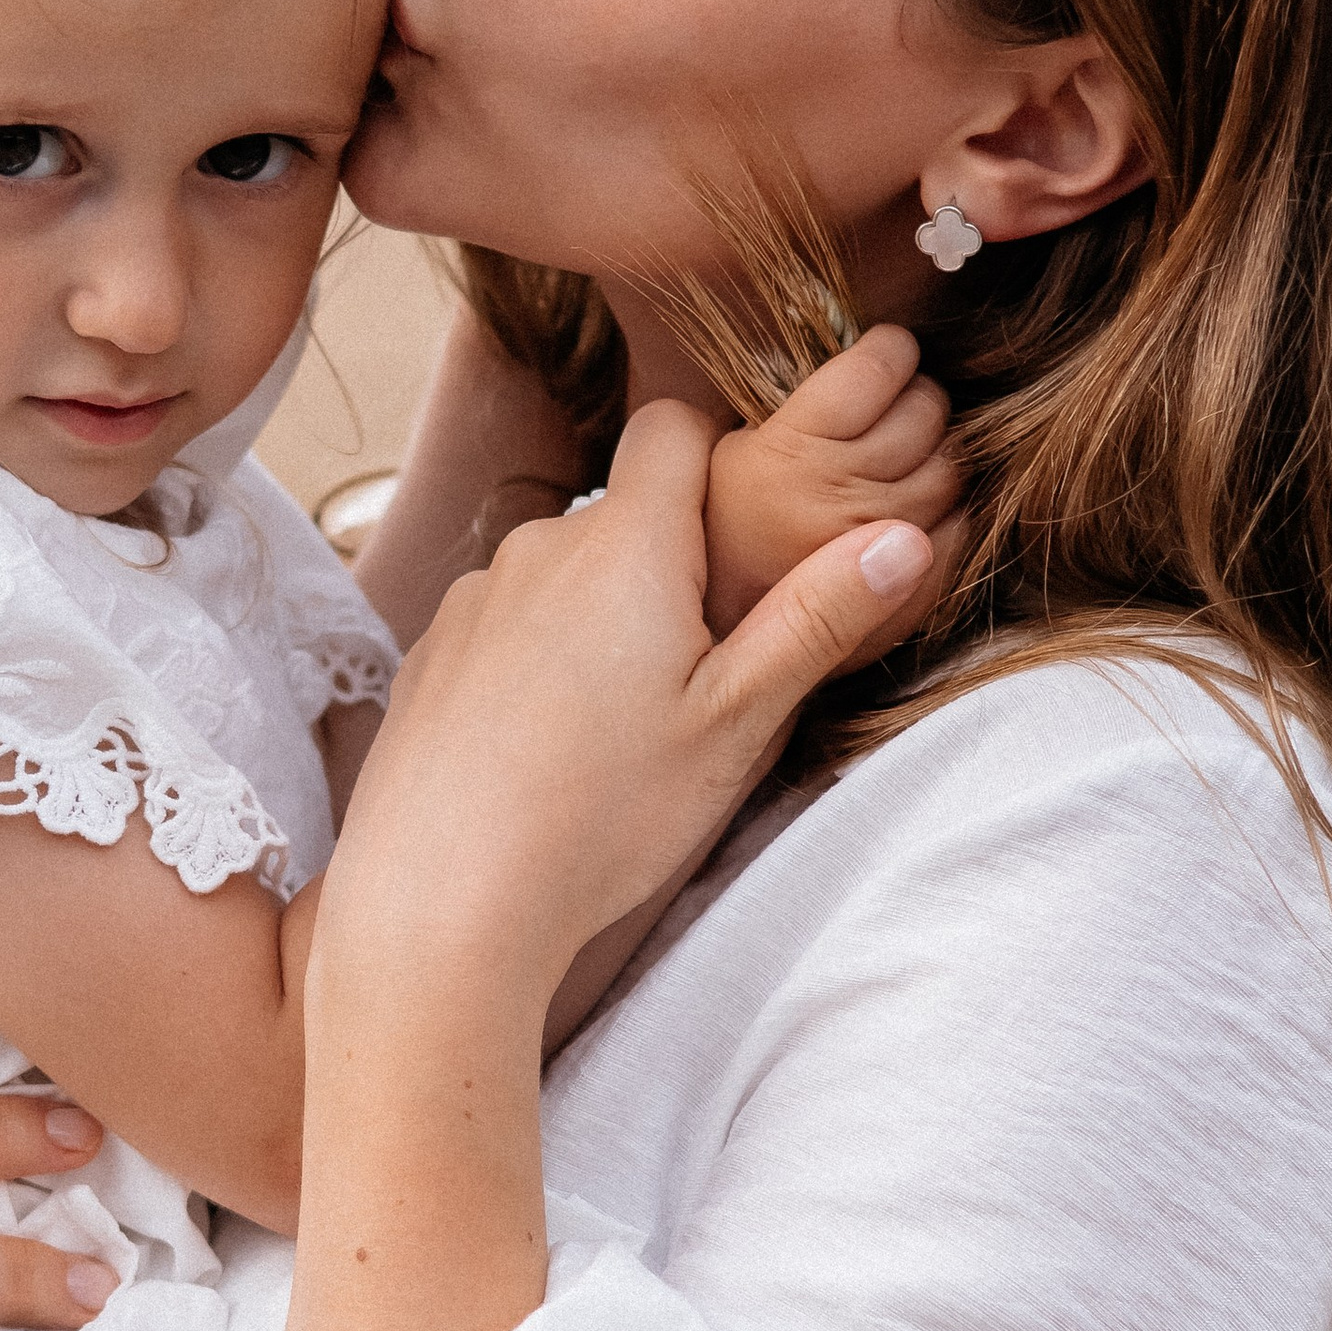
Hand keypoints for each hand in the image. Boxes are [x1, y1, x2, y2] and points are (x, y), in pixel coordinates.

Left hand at [279, 406, 940, 1330]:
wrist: (441, 900)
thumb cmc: (602, 817)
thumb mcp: (739, 724)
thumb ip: (819, 619)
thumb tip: (903, 537)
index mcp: (627, 546)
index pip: (674, 429)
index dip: (718, 459)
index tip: (746, 537)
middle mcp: (540, 549)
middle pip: (623, 516)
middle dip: (669, 567)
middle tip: (703, 672)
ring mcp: (473, 601)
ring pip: (561, 576)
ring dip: (599, 621)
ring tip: (621, 730)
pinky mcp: (428, 658)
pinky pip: (503, 629)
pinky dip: (535, 667)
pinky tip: (547, 755)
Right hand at [700, 323, 958, 635]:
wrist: (715, 640)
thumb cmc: (716, 533)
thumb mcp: (726, 454)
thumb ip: (785, 406)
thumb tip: (852, 345)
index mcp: (789, 455)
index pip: (874, 371)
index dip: (890, 350)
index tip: (887, 350)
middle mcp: (840, 497)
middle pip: (923, 414)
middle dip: (919, 394)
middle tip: (902, 399)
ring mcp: (881, 547)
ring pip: (951, 467)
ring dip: (940, 448)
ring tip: (909, 451)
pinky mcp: (910, 592)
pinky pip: (960, 526)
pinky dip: (951, 506)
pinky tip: (919, 503)